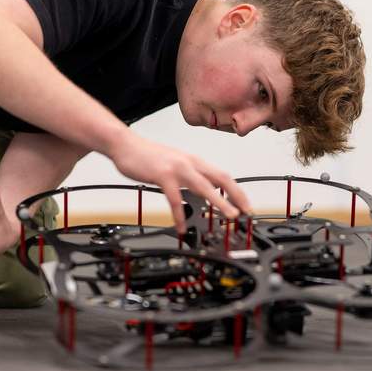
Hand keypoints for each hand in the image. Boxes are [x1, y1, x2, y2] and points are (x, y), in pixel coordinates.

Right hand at [107, 133, 251, 232]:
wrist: (125, 144)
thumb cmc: (148, 156)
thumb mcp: (174, 164)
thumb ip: (188, 175)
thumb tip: (200, 190)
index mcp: (194, 161)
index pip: (223, 175)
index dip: (237, 190)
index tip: (246, 204)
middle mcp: (190, 162)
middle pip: (221, 178)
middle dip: (237, 195)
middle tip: (246, 211)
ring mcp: (177, 168)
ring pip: (204, 187)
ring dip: (220, 202)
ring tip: (230, 215)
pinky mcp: (162, 175)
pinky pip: (175, 198)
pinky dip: (180, 214)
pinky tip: (182, 225)